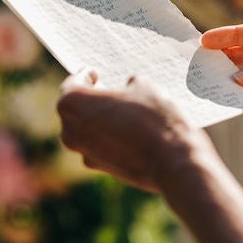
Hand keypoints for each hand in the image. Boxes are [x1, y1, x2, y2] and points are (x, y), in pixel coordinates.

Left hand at [56, 69, 215, 192]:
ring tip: (121, 112)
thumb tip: (129, 87)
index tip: (93, 74)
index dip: (84, 76)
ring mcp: (84, 152)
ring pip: (84, 130)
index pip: (72, 84)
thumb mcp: (145, 86)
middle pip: (73, 109)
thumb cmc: (155, 119)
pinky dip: (108, 138)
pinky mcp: (100, 168)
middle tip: (106, 90)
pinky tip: (129, 132)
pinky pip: (98, 146)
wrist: (171, 162)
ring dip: (98, 120)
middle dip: (88, 99)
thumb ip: (129, 84)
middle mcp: (70, 130)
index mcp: (73, 103)